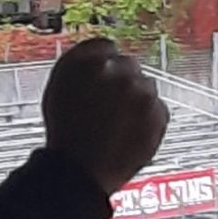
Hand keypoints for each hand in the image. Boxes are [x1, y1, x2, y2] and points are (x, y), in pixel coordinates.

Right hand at [42, 38, 167, 196]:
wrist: (80, 171)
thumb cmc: (65, 133)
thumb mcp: (58, 87)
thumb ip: (81, 61)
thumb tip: (103, 50)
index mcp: (90, 59)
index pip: (105, 47)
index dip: (101, 65)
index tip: (99, 79)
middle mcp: (120, 71)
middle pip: (128, 66)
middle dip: (120, 82)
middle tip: (105, 107)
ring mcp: (143, 93)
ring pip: (145, 88)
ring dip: (134, 101)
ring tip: (115, 124)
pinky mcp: (159, 115)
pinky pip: (157, 110)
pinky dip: (147, 120)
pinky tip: (126, 133)